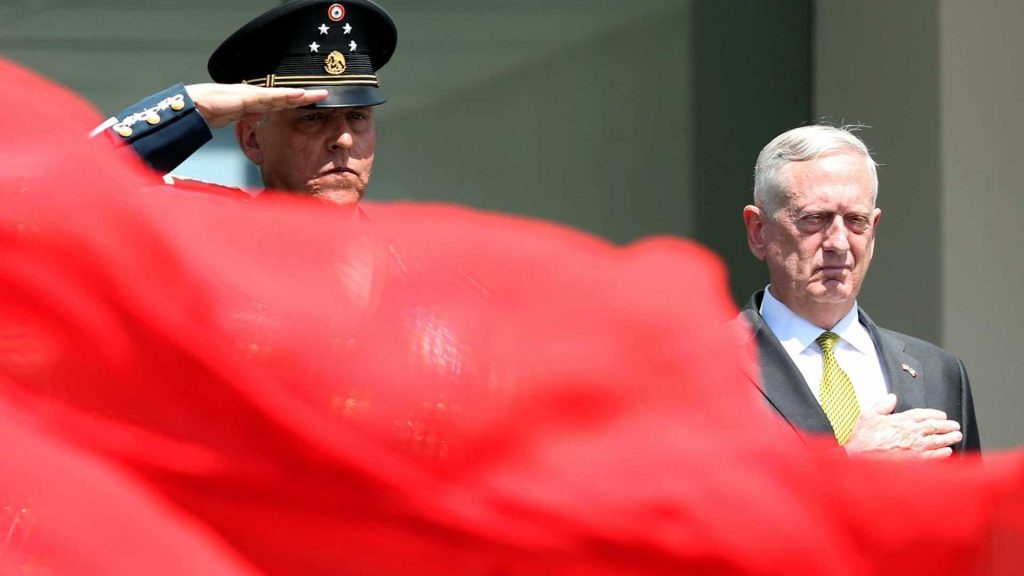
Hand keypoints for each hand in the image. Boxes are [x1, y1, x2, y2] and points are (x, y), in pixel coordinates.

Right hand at [184, 83, 328, 128]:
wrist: (193, 106)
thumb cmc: (208, 110)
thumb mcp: (234, 117)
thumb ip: (247, 119)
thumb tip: (258, 122)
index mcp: (253, 101)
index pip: (280, 102)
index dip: (296, 101)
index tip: (312, 101)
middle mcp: (255, 95)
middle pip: (285, 96)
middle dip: (305, 96)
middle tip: (324, 94)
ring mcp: (252, 94)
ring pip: (282, 95)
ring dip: (301, 95)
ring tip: (319, 94)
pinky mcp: (248, 96)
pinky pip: (271, 97)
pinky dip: (286, 96)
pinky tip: (299, 95)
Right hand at [843, 394, 962, 458]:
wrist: (860, 458)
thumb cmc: (863, 438)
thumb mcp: (868, 416)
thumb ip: (882, 405)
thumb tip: (891, 397)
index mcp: (901, 420)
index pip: (923, 414)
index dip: (935, 414)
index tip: (942, 415)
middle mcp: (911, 433)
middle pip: (934, 427)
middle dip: (947, 426)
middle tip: (955, 426)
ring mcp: (915, 447)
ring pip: (937, 441)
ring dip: (949, 438)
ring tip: (956, 436)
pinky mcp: (915, 460)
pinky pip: (934, 456)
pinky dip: (943, 453)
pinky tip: (948, 452)